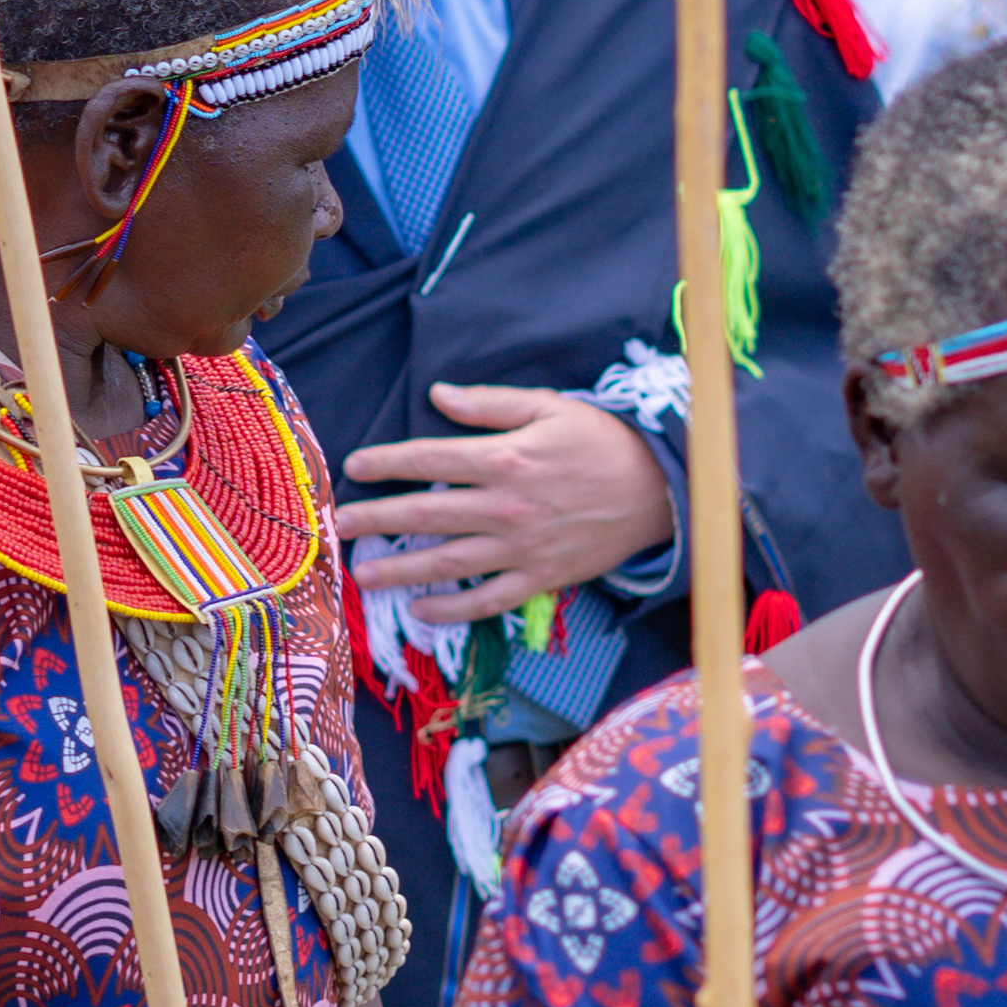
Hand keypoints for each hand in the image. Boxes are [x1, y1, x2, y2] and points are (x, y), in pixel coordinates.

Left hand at [338, 387, 676, 621]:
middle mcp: (506, 507)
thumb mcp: (550, 407)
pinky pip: (488, 600)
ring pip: (448, 563)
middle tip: (342, 525)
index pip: (429, 461)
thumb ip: (490, 405)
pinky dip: (453, 609)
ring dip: (401, 570)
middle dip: (378, 519)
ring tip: (363, 573)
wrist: (663, 489)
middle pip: (426, 515)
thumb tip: (438, 396)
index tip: (355, 465)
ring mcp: (522, 549)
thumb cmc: (604, 441)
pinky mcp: (541, 579)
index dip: (387, 463)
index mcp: (505, 459)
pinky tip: (421, 610)